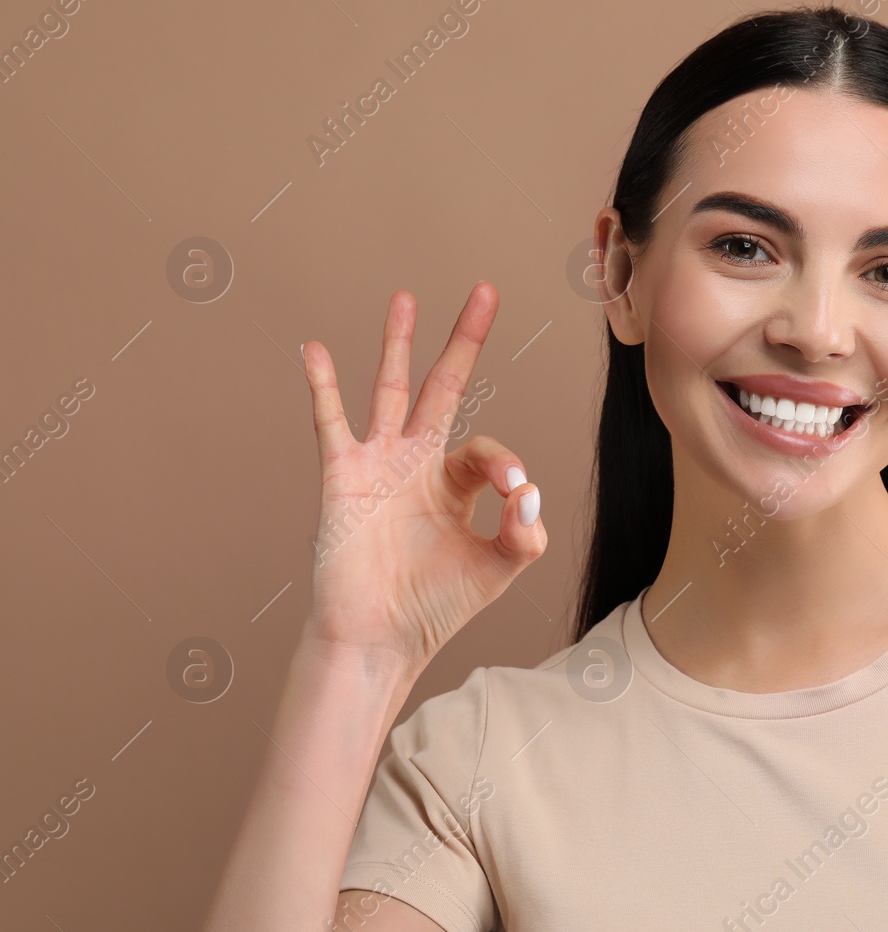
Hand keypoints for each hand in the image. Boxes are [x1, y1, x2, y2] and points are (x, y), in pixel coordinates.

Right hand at [298, 281, 545, 678]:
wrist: (378, 639)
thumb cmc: (434, 608)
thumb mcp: (496, 570)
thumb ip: (523, 534)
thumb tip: (530, 491)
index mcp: (456, 485)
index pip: (487, 449)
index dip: (506, 464)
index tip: (515, 493)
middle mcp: (418, 465)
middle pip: (445, 388)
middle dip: (464, 341)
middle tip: (484, 292)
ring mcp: (379, 466)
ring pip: (390, 390)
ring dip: (397, 344)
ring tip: (405, 298)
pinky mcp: (342, 477)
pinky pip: (331, 422)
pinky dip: (322, 385)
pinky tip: (313, 349)